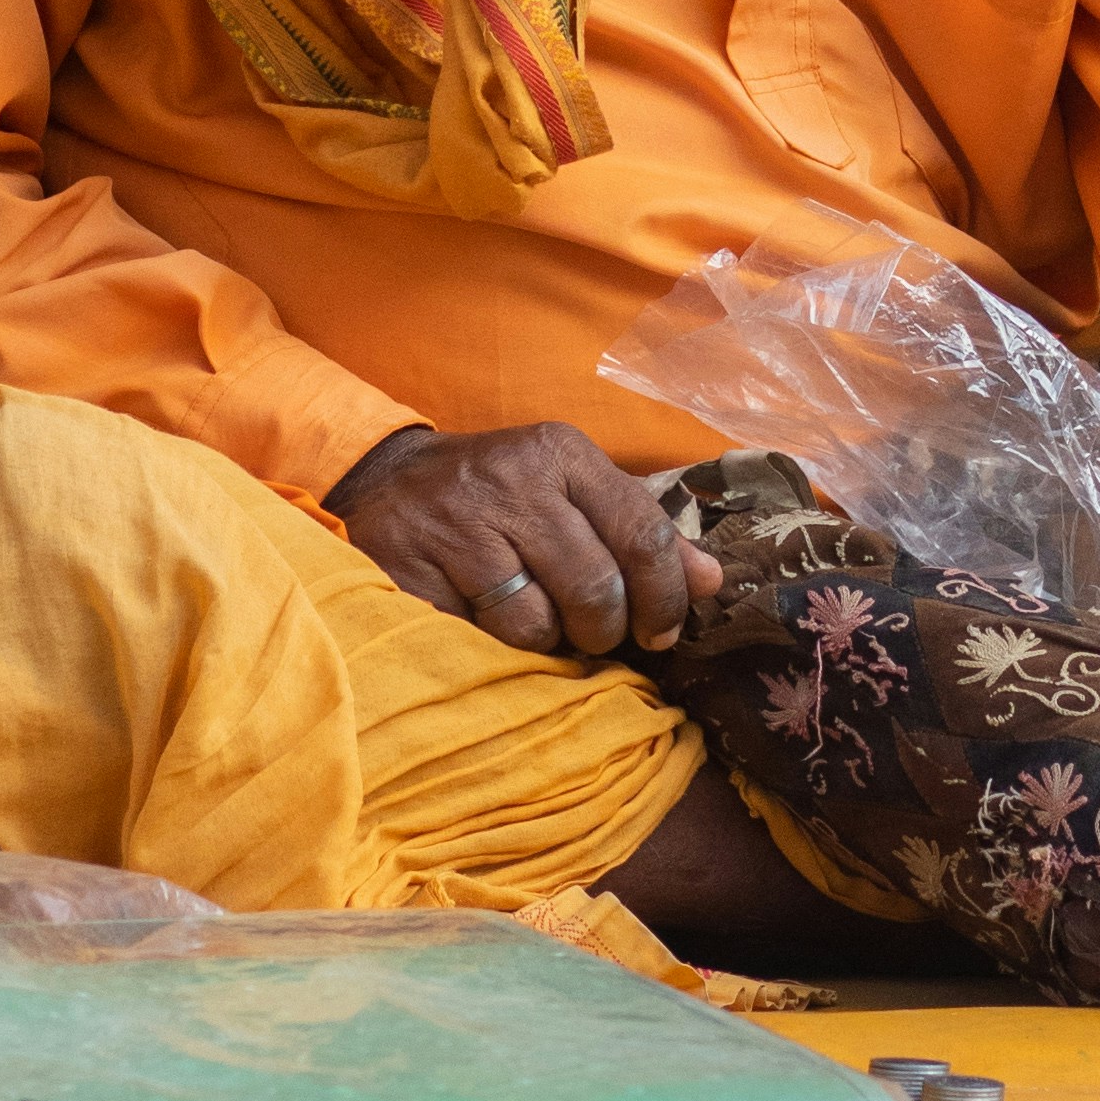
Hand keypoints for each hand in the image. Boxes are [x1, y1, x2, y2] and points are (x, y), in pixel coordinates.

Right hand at [324, 421, 721, 660]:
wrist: (387, 480)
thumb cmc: (500, 494)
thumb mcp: (571, 491)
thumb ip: (638, 531)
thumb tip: (712, 582)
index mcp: (563, 453)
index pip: (643, 532)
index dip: (664, 597)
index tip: (662, 635)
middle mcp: (514, 480)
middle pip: (596, 589)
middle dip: (604, 631)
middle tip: (591, 636)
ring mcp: (460, 524)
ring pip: (539, 623)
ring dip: (546, 643)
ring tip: (533, 622)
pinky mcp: (415, 567)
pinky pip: (481, 640)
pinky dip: (493, 647)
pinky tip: (485, 623)